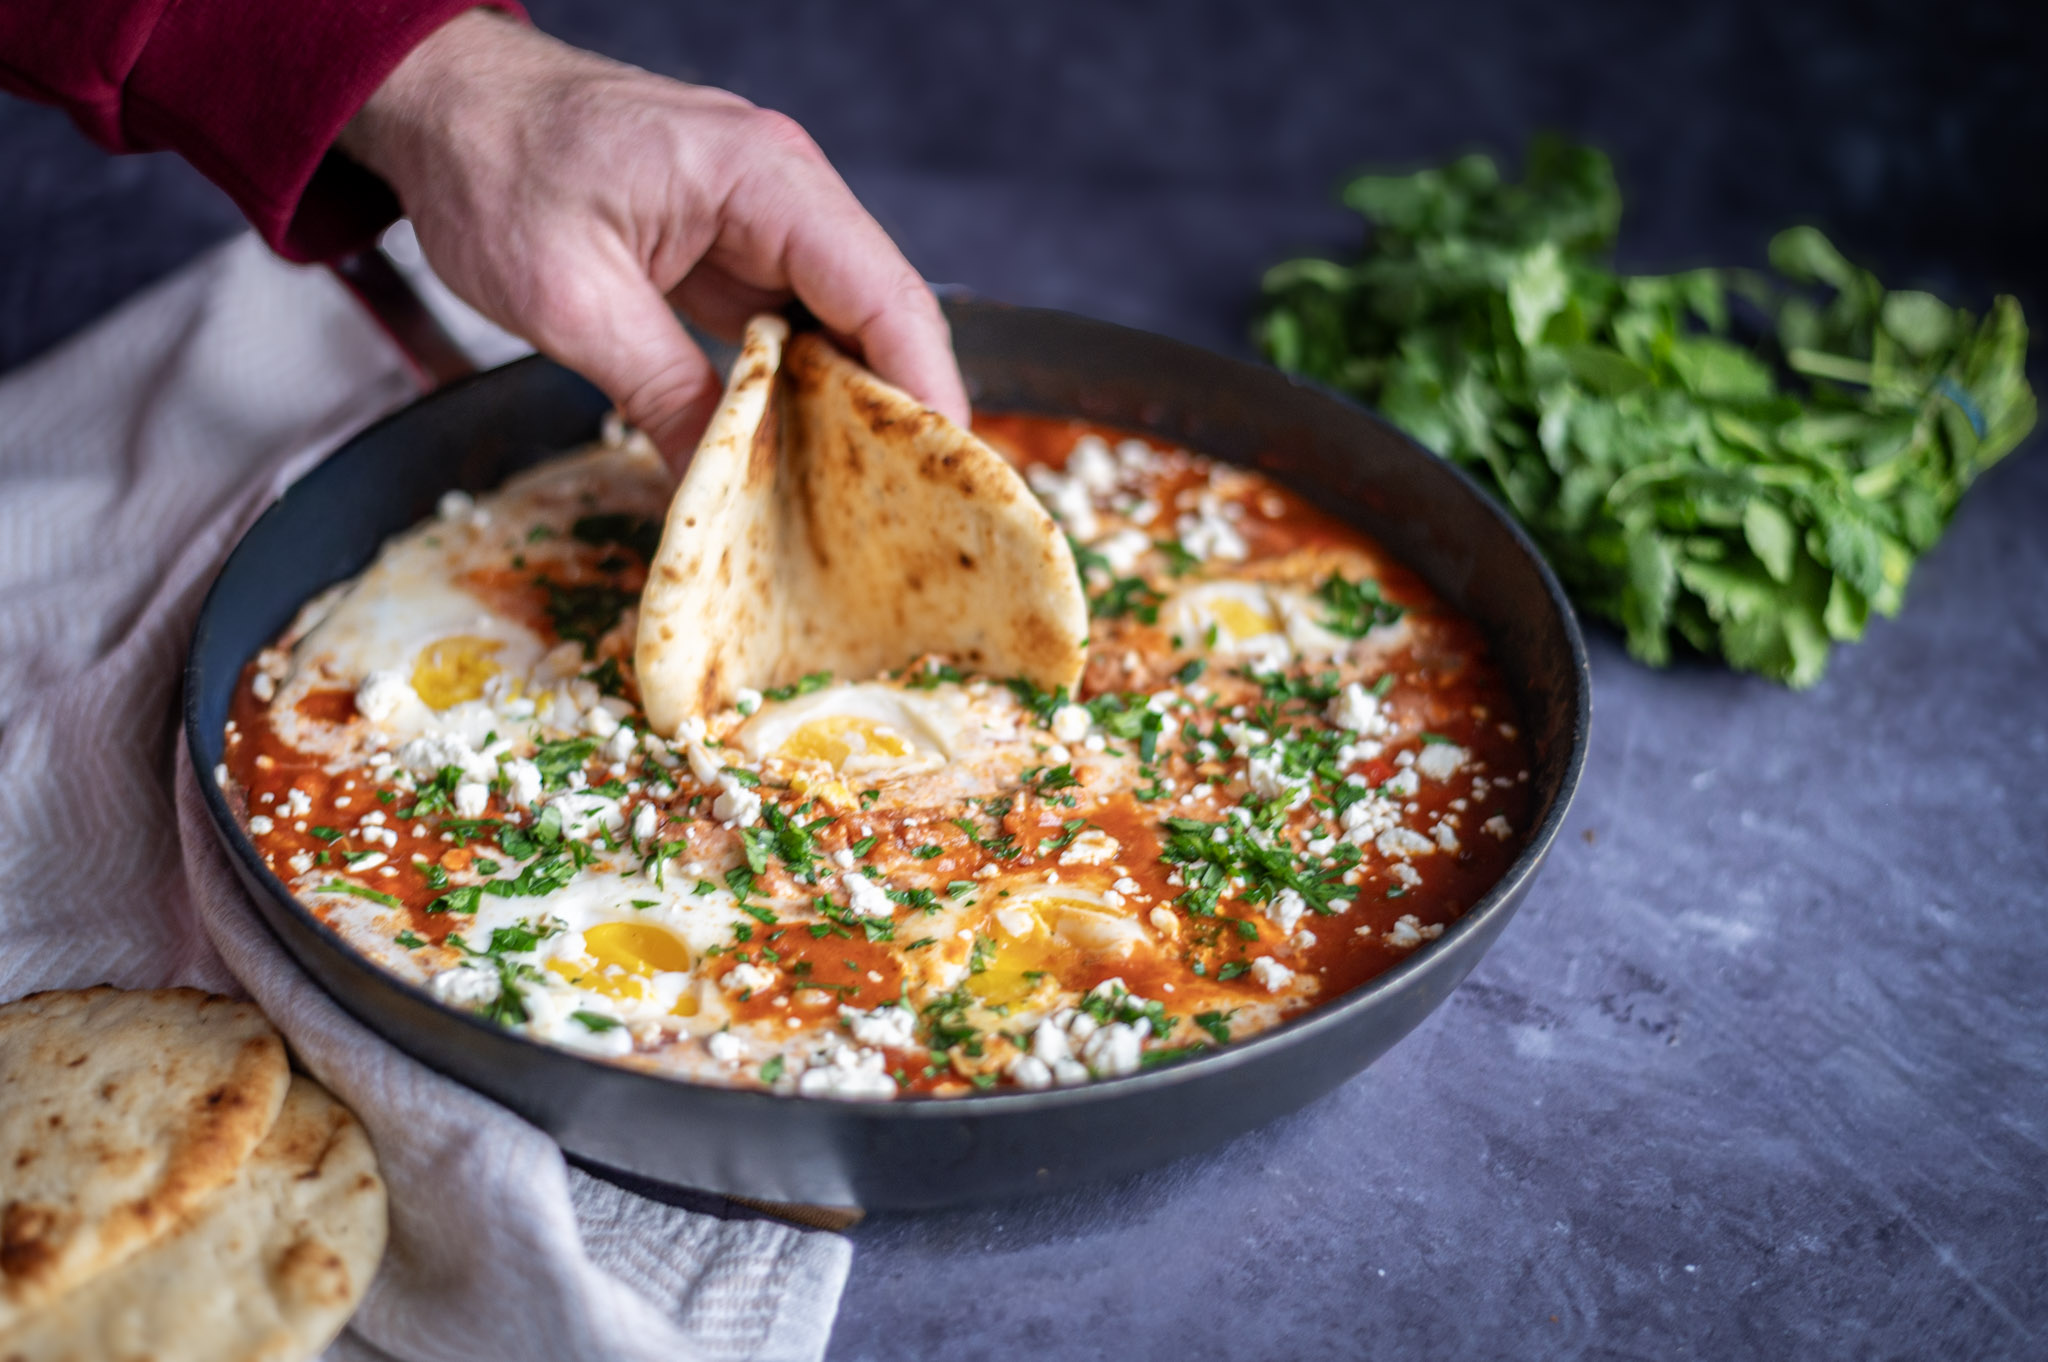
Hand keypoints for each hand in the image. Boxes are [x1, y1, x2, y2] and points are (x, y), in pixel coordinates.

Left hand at [337, 10, 967, 459]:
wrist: (438, 101)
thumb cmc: (491, 166)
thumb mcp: (569, 300)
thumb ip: (660, 393)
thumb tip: (719, 494)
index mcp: (762, 177)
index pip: (883, 294)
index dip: (927, 389)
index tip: (948, 474)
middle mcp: (784, 188)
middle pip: (883, 313)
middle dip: (903, 412)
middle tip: (911, 514)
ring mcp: (764, 216)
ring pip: (845, 325)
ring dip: (854, 408)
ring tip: (864, 503)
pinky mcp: (735, 245)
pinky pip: (796, 325)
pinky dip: (802, 389)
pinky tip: (799, 454)